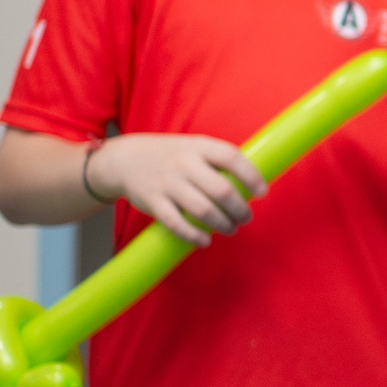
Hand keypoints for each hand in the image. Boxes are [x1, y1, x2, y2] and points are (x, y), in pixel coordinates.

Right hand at [84, 133, 266, 244]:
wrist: (124, 159)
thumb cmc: (171, 156)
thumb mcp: (194, 147)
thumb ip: (218, 162)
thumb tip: (251, 185)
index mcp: (198, 146)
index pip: (231, 157)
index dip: (251, 176)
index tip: (262, 192)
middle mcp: (184, 163)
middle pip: (222, 190)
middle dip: (240, 209)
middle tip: (246, 217)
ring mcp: (167, 183)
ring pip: (204, 210)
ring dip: (223, 224)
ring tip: (231, 229)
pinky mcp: (153, 202)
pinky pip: (177, 224)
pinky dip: (195, 236)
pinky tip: (206, 240)